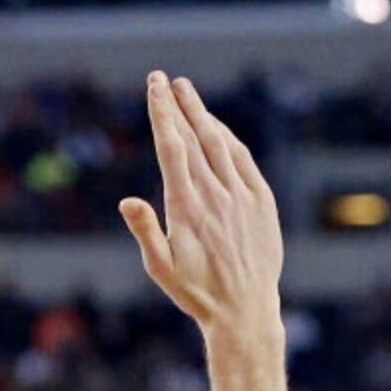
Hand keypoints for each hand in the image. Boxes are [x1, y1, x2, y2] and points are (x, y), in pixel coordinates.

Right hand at [121, 72, 282, 338]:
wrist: (245, 311)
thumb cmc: (194, 291)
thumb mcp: (159, 267)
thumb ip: (144, 230)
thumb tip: (127, 201)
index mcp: (186, 207)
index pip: (172, 147)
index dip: (163, 112)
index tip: (155, 86)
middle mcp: (216, 195)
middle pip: (195, 137)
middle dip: (179, 104)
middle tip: (166, 79)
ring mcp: (243, 197)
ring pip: (220, 144)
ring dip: (203, 115)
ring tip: (188, 92)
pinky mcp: (263, 204)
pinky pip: (244, 161)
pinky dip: (228, 139)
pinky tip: (217, 128)